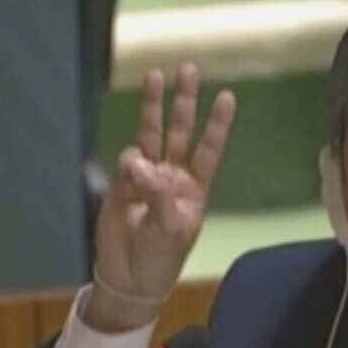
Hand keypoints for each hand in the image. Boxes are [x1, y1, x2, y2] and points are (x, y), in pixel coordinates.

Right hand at [85, 62, 235, 331]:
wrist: (128, 279)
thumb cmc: (161, 258)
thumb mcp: (170, 229)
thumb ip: (157, 192)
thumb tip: (138, 160)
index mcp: (195, 187)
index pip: (209, 149)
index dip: (217, 124)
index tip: (227, 96)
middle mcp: (172, 175)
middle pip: (180, 130)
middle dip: (183, 100)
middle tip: (188, 68)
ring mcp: (145, 176)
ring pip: (150, 134)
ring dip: (152, 106)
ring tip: (154, 76)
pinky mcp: (120, 183)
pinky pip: (126, 161)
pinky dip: (129, 162)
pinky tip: (131, 174)